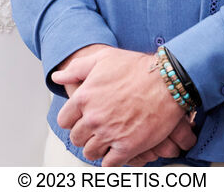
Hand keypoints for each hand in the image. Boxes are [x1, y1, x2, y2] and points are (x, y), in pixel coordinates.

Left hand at [52, 46, 196, 165]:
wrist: (166, 81)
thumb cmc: (136, 67)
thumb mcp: (103, 58)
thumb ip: (77, 69)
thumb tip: (57, 77)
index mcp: (84, 96)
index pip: (64, 120)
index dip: (72, 119)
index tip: (81, 118)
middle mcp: (93, 117)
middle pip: (77, 138)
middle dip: (84, 134)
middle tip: (96, 129)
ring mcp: (109, 133)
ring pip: (90, 152)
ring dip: (96, 147)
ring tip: (106, 139)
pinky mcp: (127, 147)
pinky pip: (109, 164)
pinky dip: (110, 160)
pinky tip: (116, 150)